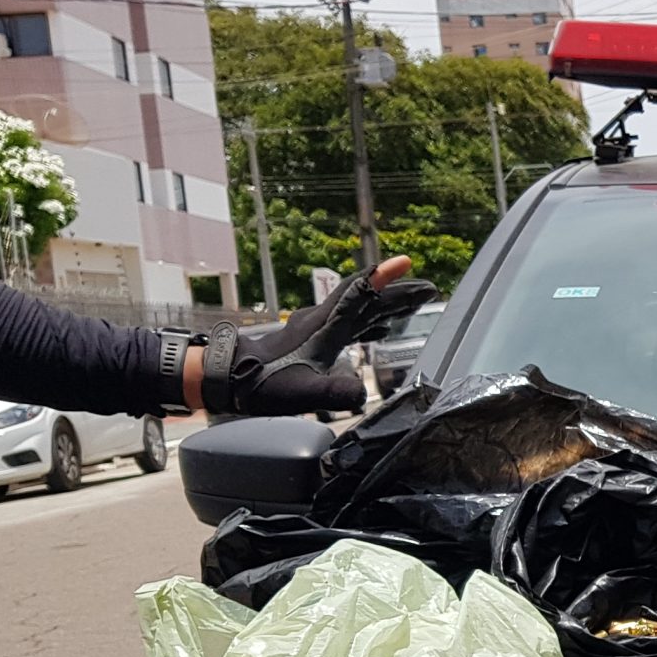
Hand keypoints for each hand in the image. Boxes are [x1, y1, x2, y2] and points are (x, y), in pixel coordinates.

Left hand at [197, 257, 437, 415]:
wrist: (228, 377)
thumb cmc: (263, 384)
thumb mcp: (302, 393)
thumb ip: (333, 393)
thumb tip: (362, 394)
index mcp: (324, 326)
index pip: (359, 294)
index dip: (383, 278)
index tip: (407, 262)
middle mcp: (322, 321)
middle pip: (366, 298)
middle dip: (397, 292)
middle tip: (428, 289)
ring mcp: (317, 329)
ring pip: (359, 309)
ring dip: (386, 305)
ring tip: (411, 305)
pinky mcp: (313, 340)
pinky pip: (350, 323)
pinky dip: (370, 321)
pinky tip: (378, 330)